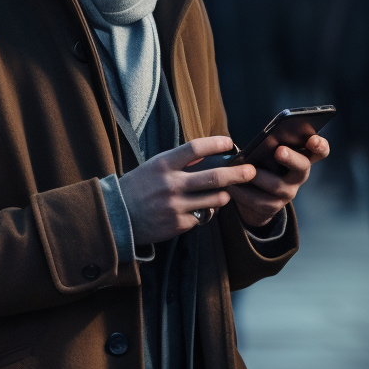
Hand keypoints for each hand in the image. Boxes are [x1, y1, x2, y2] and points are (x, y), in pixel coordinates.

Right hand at [118, 136, 256, 245]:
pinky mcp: (178, 225)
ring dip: (224, 196)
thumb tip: (211, 154)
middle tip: (251, 171)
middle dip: (238, 174)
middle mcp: (171, 184)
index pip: (195, 148)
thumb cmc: (139, 187)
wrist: (117, 216)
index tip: (230, 143)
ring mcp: (175, 206)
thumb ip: (179, 162)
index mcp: (163, 164)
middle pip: (214, 176)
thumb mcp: (154, 167)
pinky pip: (202, 217)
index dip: (216, 143)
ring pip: (215, 200)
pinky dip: (206, 213)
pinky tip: (200, 210)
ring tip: (225, 193)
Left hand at [230, 134, 329, 227]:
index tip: (312, 139)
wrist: (252, 197)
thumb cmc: (260, 164)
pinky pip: (257, 200)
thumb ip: (269, 145)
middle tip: (280, 151)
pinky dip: (242, 192)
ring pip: (277, 185)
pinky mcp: (272, 207)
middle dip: (291, 158)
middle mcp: (298, 175)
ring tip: (242, 169)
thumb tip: (261, 142)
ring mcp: (288, 193)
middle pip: (303, 166)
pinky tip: (230, 185)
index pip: (319, 151)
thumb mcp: (266, 153)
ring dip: (259, 177)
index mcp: (300, 157)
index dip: (319, 145)